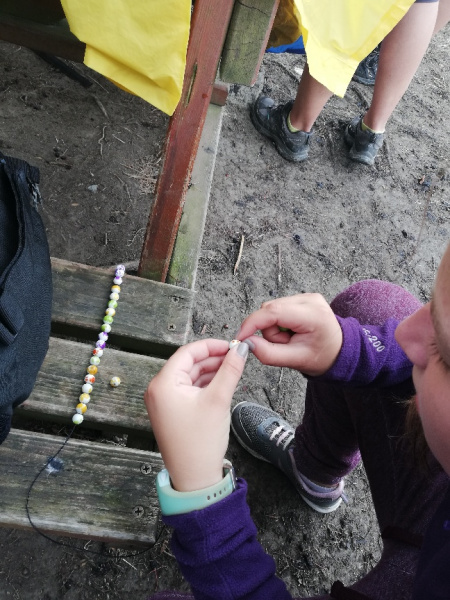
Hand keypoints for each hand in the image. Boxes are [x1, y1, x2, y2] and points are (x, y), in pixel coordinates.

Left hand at [144, 339, 248, 491]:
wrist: (195, 478)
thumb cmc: (200, 443)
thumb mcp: (218, 400)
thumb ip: (230, 370)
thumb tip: (240, 349)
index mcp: (162, 384)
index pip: (187, 352)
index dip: (211, 346)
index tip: (231, 345)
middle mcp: (158, 390)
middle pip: (188, 363)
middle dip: (212, 358)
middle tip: (235, 356)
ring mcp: (164, 402)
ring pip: (190, 376)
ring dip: (210, 371)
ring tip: (232, 368)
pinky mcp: (172, 411)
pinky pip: (189, 389)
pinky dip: (205, 384)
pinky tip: (222, 382)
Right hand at [236, 294, 342, 375]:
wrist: (339, 351)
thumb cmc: (322, 357)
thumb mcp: (296, 361)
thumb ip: (269, 354)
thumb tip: (247, 343)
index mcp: (313, 314)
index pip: (273, 311)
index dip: (252, 323)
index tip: (240, 336)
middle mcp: (310, 299)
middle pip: (270, 310)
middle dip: (270, 331)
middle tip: (285, 345)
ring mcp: (307, 296)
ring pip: (271, 308)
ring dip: (274, 327)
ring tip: (291, 339)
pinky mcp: (302, 297)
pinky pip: (277, 308)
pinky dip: (279, 322)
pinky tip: (292, 331)